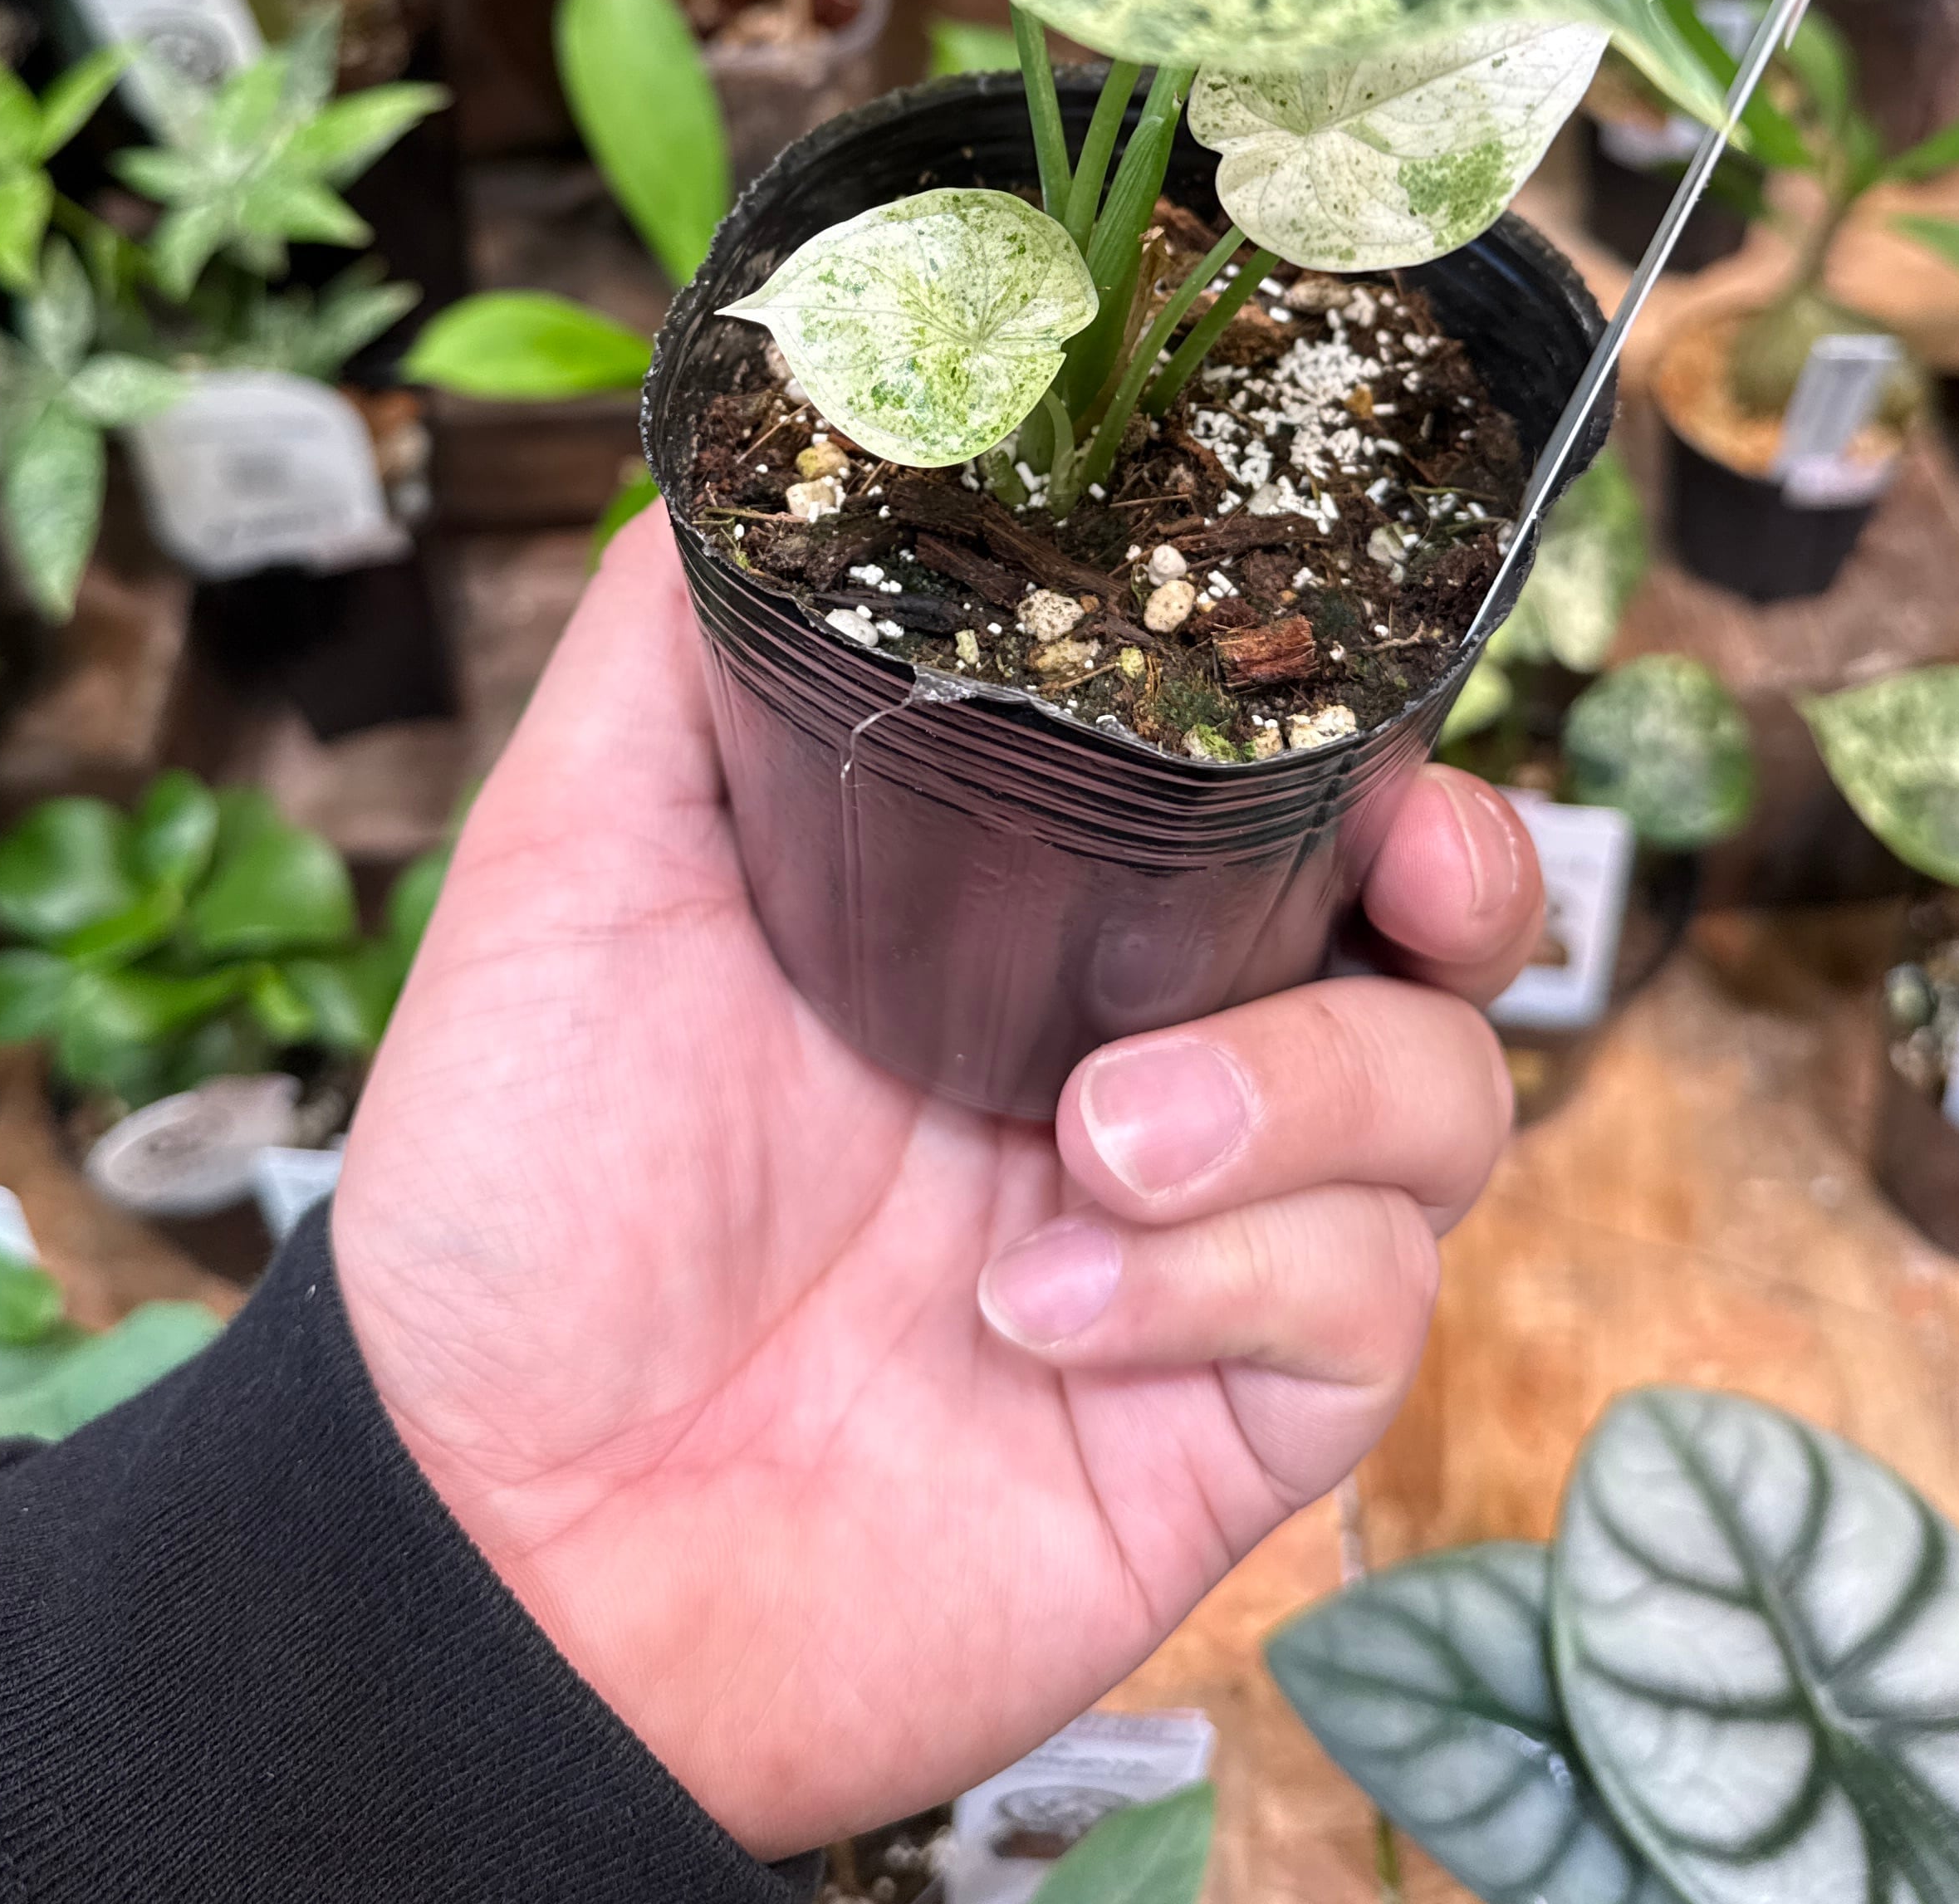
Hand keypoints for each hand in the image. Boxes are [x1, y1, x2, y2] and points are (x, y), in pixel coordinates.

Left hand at [336, 516, 1536, 1858]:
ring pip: (1444, 1112)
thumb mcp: (576, 855)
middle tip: (1404, 880)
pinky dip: (1223, 1282)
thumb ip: (686, 640)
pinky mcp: (1223, 1427)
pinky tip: (1034, 1311)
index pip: (1280, 791)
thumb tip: (782, 421)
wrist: (488, 1536)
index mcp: (1031, 923)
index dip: (1372, 731)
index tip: (1374, 707)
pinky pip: (1360, 1315)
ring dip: (1305, 1093)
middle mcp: (1148, 1063)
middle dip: (1470, 879)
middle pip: (1434, 944)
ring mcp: (1202, 1250)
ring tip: (1096, 1139)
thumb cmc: (516, 1187)